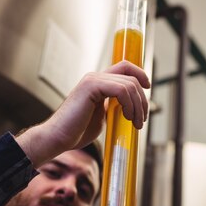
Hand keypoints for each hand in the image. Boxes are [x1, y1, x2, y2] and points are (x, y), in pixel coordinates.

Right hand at [17, 61, 149, 166]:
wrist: (58, 138)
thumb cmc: (77, 132)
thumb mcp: (101, 117)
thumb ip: (113, 108)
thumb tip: (129, 110)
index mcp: (97, 82)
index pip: (124, 67)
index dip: (140, 74)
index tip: (148, 88)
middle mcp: (95, 77)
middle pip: (131, 77)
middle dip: (142, 99)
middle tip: (142, 120)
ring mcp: (92, 80)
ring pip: (129, 84)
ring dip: (138, 105)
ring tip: (137, 123)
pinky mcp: (91, 86)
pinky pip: (121, 90)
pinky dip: (130, 104)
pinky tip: (128, 118)